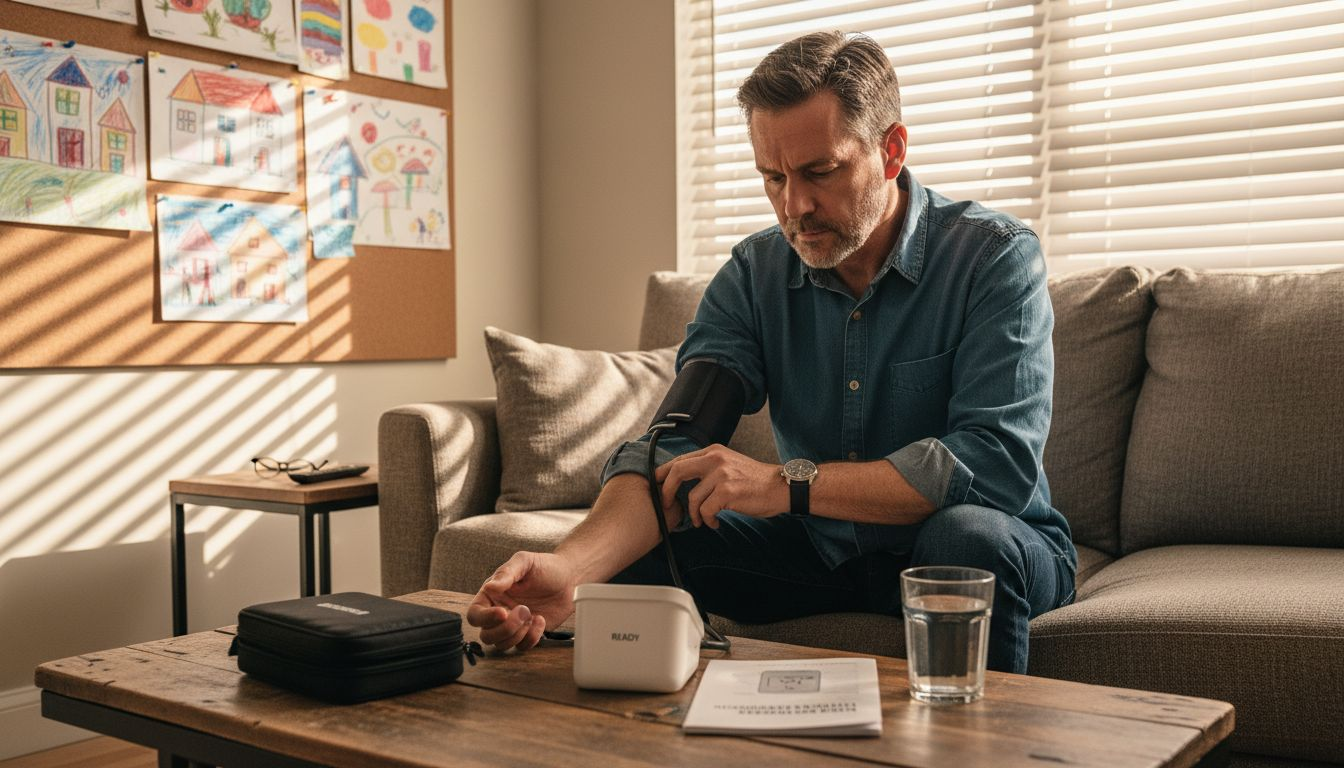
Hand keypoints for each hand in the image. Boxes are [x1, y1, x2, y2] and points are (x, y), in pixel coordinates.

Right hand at [466, 551, 576, 650]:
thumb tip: (490, 587)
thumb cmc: (544, 566)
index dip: (485, 618)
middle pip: (486, 636)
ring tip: (532, 615)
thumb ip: (506, 573)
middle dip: (505, 628)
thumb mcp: (524, 562)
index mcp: (492, 595)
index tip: (503, 612)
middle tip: (524, 611)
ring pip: (502, 645)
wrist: (570, 577)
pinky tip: (541, 619)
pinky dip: (532, 637)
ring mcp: (514, 626)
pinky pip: (522, 647)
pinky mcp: (529, 634)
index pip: (474, 615)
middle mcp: (499, 613)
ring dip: (518, 634)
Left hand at [655, 444, 787, 529]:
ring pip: (692, 498)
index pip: (680, 460)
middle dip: (665, 490)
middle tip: (665, 504)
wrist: (780, 488)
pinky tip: (715, 522)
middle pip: (677, 472)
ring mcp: (721, 475)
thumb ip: (708, 468)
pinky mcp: (727, 492)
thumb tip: (682, 480)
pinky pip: (705, 510)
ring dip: (695, 514)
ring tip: (704, 520)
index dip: (664, 473)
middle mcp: (715, 459)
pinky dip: (708, 520)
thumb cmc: (755, 481)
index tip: (656, 485)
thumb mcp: (729, 464)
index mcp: (714, 451)